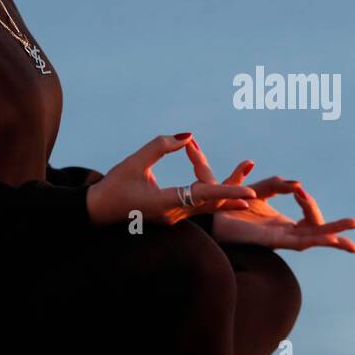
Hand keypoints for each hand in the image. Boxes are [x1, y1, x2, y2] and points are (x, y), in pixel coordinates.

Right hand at [84, 133, 257, 225]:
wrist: (96, 212)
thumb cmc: (113, 186)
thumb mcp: (134, 162)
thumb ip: (160, 146)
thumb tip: (187, 136)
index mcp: (165, 202)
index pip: (202, 196)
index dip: (227, 193)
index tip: (249, 194)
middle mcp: (172, 215)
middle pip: (210, 207)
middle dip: (233, 199)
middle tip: (258, 193)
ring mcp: (172, 218)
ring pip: (205, 209)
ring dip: (225, 201)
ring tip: (250, 194)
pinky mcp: (169, 217)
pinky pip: (196, 209)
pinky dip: (212, 201)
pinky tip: (228, 196)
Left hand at [204, 159, 354, 252]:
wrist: (205, 219)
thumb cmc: (221, 209)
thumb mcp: (243, 189)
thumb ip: (257, 178)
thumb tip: (262, 167)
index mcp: (280, 223)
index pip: (306, 216)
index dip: (307, 202)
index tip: (297, 188)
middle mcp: (283, 232)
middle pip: (317, 231)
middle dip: (337, 227)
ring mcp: (281, 238)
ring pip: (315, 236)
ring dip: (335, 231)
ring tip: (354, 225)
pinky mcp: (276, 241)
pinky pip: (302, 242)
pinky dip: (320, 239)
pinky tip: (336, 239)